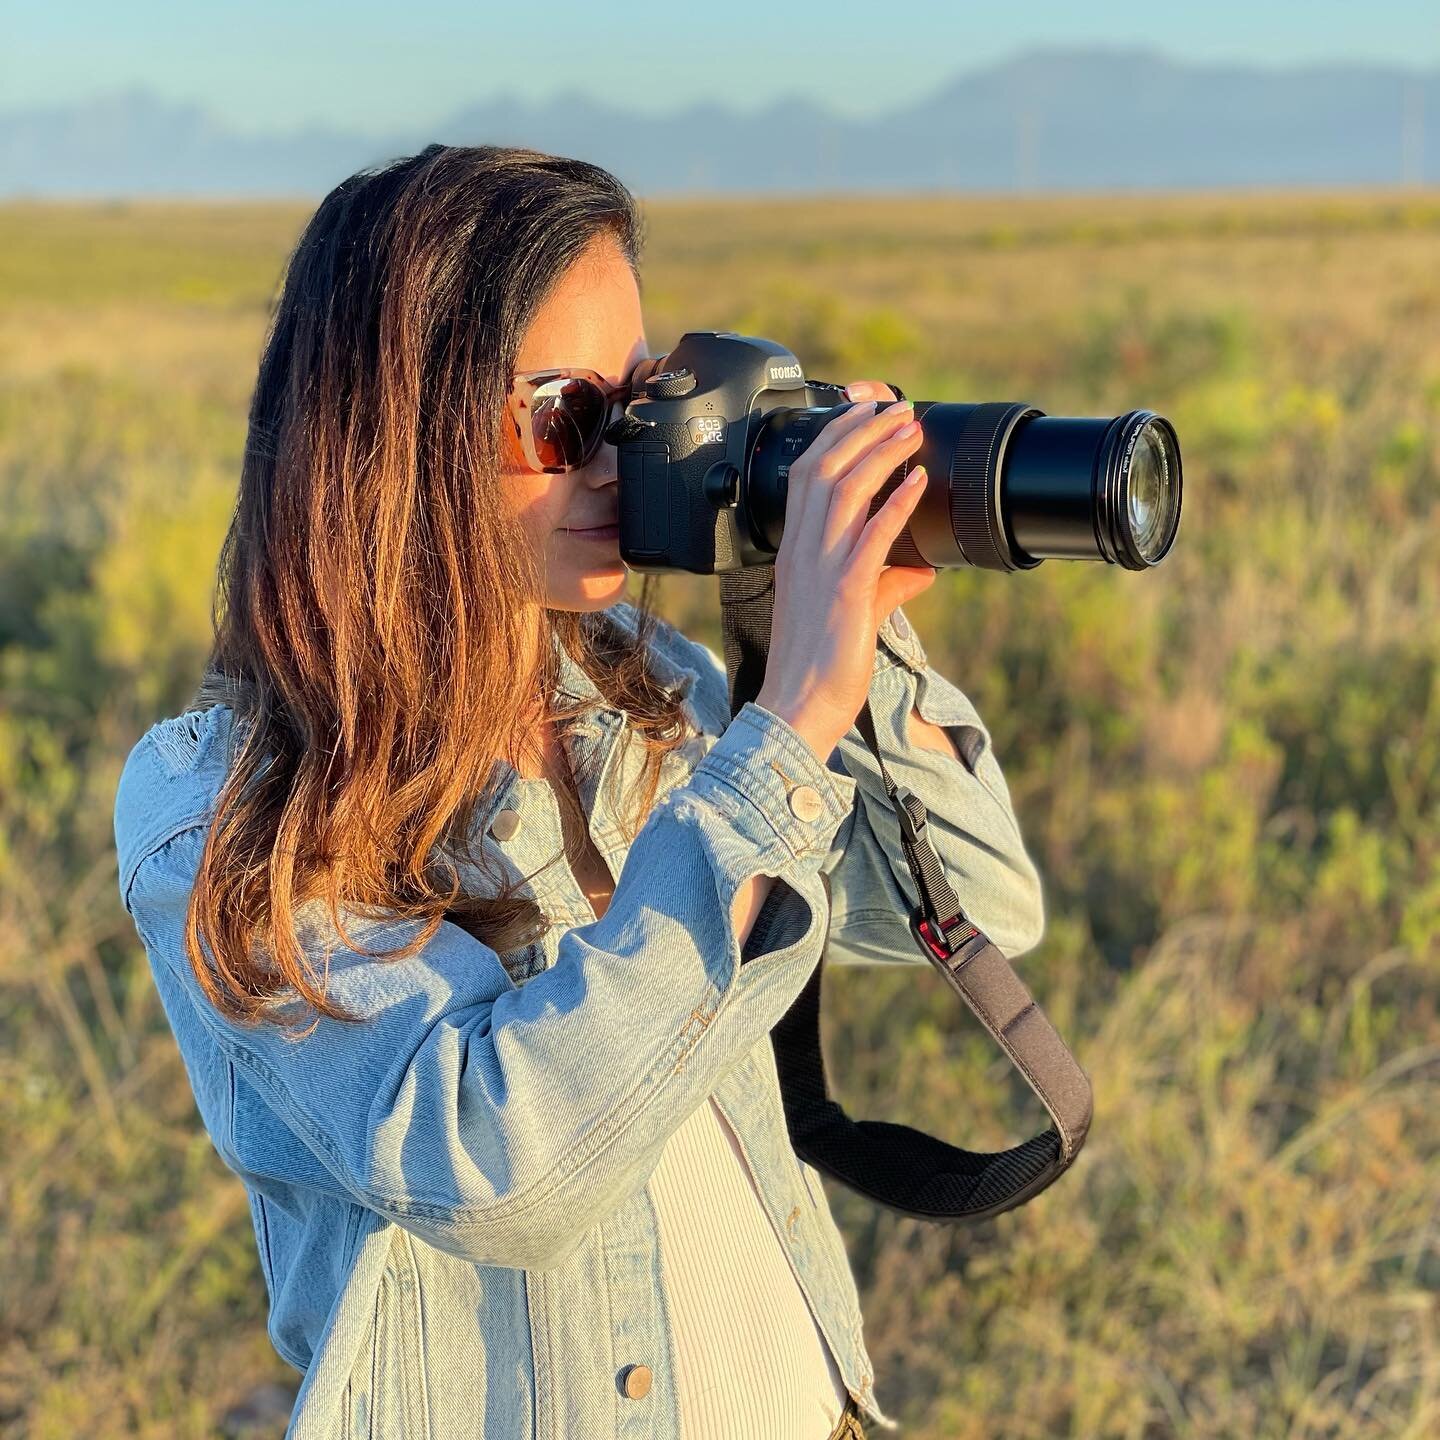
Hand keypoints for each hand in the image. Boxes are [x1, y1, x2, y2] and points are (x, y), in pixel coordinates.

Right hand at [753, 377, 935, 762]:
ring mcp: (820, 570)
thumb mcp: (855, 614)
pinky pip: (869, 537)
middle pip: (823, 468)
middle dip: (860, 430)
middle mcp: (802, 552)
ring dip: (881, 453)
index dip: (835, 437)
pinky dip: (895, 504)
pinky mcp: (845, 593)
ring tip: (911, 430)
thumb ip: (887, 583)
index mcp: (796, 552)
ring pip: (843, 490)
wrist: (798, 709)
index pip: (807, 476)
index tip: (866, 413)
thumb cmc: (820, 666)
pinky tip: (917, 482)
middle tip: (896, 408)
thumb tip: (923, 567)